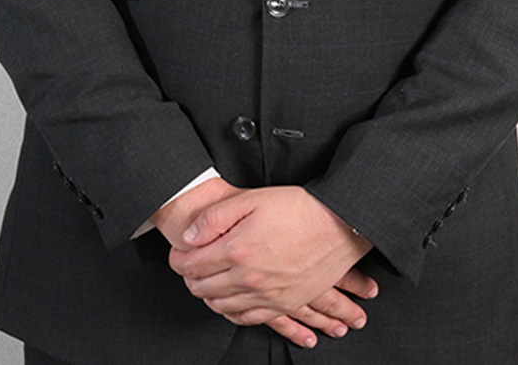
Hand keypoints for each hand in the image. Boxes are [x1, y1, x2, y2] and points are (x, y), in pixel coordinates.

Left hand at [169, 185, 375, 338]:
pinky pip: (248, 319)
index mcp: (237, 251)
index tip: (178, 254)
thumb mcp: (252, 199)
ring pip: (222, 307)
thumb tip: (190, 236)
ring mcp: (267, 296)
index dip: (179, 259)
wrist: (340, 224)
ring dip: (208, 296)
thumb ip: (215, 217)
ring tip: (205, 282)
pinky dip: (231, 313)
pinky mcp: (283, 304)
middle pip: (203, 289)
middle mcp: (249, 279)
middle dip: (190, 278)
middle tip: (188, 266)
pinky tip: (228, 303)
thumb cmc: (299, 208)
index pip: (192, 265)